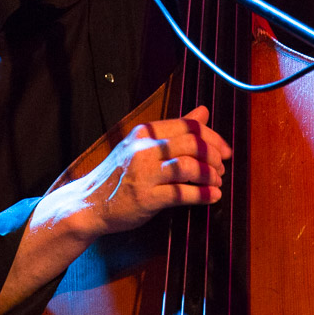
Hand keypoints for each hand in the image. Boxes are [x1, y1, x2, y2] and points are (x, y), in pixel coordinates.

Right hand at [76, 106, 230, 237]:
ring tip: (217, 182)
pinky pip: (182, 193)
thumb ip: (174, 129)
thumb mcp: (142, 145)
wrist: (89, 203)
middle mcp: (144, 149)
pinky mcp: (146, 198)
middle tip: (222, 167)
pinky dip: (203, 195)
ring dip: (210, 175)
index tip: (225, 149)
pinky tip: (212, 197)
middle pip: (192, 144)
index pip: (188, 125)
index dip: (213, 137)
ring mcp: (144, 173)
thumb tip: (204, 111)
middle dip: (214, 156)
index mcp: (145, 133)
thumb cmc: (119, 175)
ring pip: (189, 166)